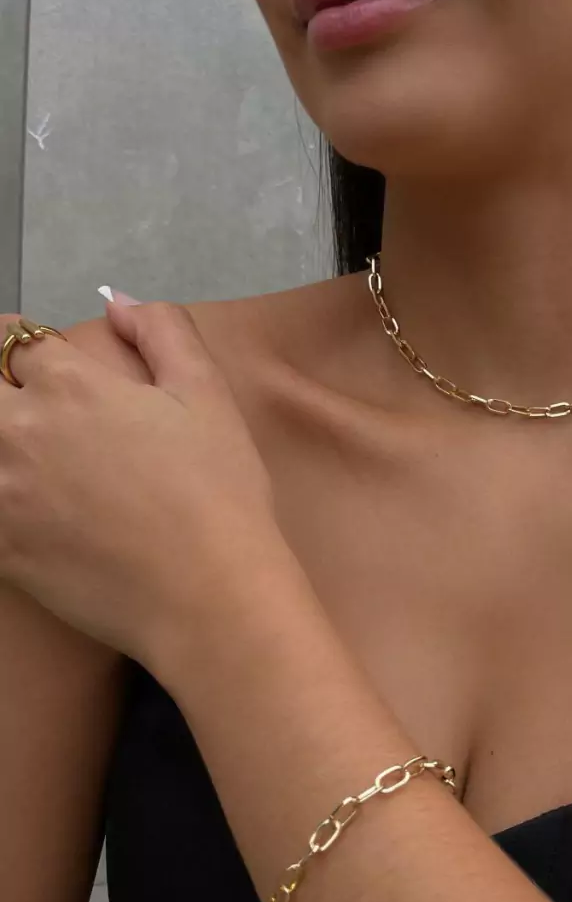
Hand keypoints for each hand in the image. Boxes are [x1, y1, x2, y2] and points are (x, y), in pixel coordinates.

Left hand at [0, 298, 285, 671]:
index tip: (33, 363)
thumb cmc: (220, 496)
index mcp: (71, 384)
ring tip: (31, 463)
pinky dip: (2, 501)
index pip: (12, 340)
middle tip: (26, 411)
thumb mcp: (210, 397)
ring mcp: (2, 493)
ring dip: (2, 448)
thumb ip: (164, 332)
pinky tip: (29, 510)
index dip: (21, 347)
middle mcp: (21, 430)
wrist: (210, 596)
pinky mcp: (0, 547)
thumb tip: (117, 304)